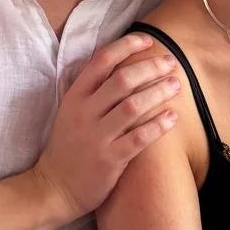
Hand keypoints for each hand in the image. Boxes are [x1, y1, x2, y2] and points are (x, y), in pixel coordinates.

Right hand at [33, 35, 179, 220]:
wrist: (54, 188)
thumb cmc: (67, 147)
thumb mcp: (70, 112)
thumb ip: (92, 91)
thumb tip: (122, 65)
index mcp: (75, 97)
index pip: (101, 61)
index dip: (126, 46)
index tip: (148, 41)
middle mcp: (84, 113)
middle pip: (122, 80)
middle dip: (151, 67)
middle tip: (171, 63)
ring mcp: (97, 137)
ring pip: (133, 106)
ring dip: (159, 92)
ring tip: (176, 85)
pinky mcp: (110, 160)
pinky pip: (139, 138)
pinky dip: (158, 125)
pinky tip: (173, 117)